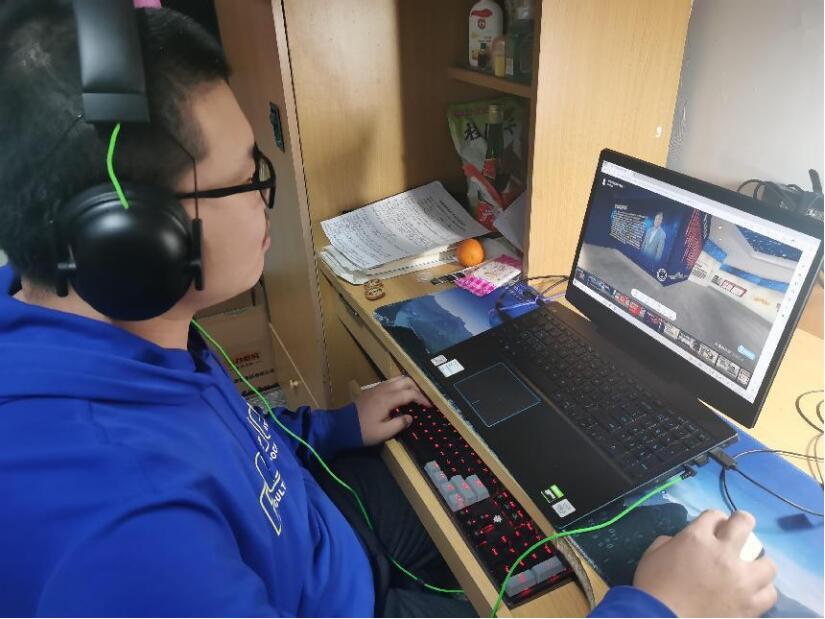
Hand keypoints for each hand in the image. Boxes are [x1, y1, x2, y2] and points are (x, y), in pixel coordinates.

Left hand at [354, 376, 430, 445]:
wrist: (341, 426)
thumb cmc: (363, 431)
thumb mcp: (383, 432)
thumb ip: (400, 424)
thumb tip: (410, 417)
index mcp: (388, 399)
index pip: (410, 393)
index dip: (422, 399)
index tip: (429, 406)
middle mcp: (383, 389)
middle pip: (405, 381)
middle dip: (417, 388)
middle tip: (423, 400)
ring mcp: (377, 388)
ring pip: (397, 379)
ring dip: (408, 385)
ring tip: (414, 396)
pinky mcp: (372, 390)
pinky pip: (390, 382)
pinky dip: (400, 386)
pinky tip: (401, 396)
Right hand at [633, 510, 777, 616]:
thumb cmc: (653, 586)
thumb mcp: (653, 553)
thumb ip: (672, 542)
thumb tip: (683, 542)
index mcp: (697, 538)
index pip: (714, 515)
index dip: (714, 519)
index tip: (714, 527)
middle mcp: (724, 554)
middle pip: (744, 524)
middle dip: (741, 522)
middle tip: (738, 532)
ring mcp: (741, 581)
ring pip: (767, 563)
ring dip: (758, 563)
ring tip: (750, 569)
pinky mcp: (749, 606)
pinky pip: (769, 594)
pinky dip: (762, 591)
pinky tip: (753, 592)